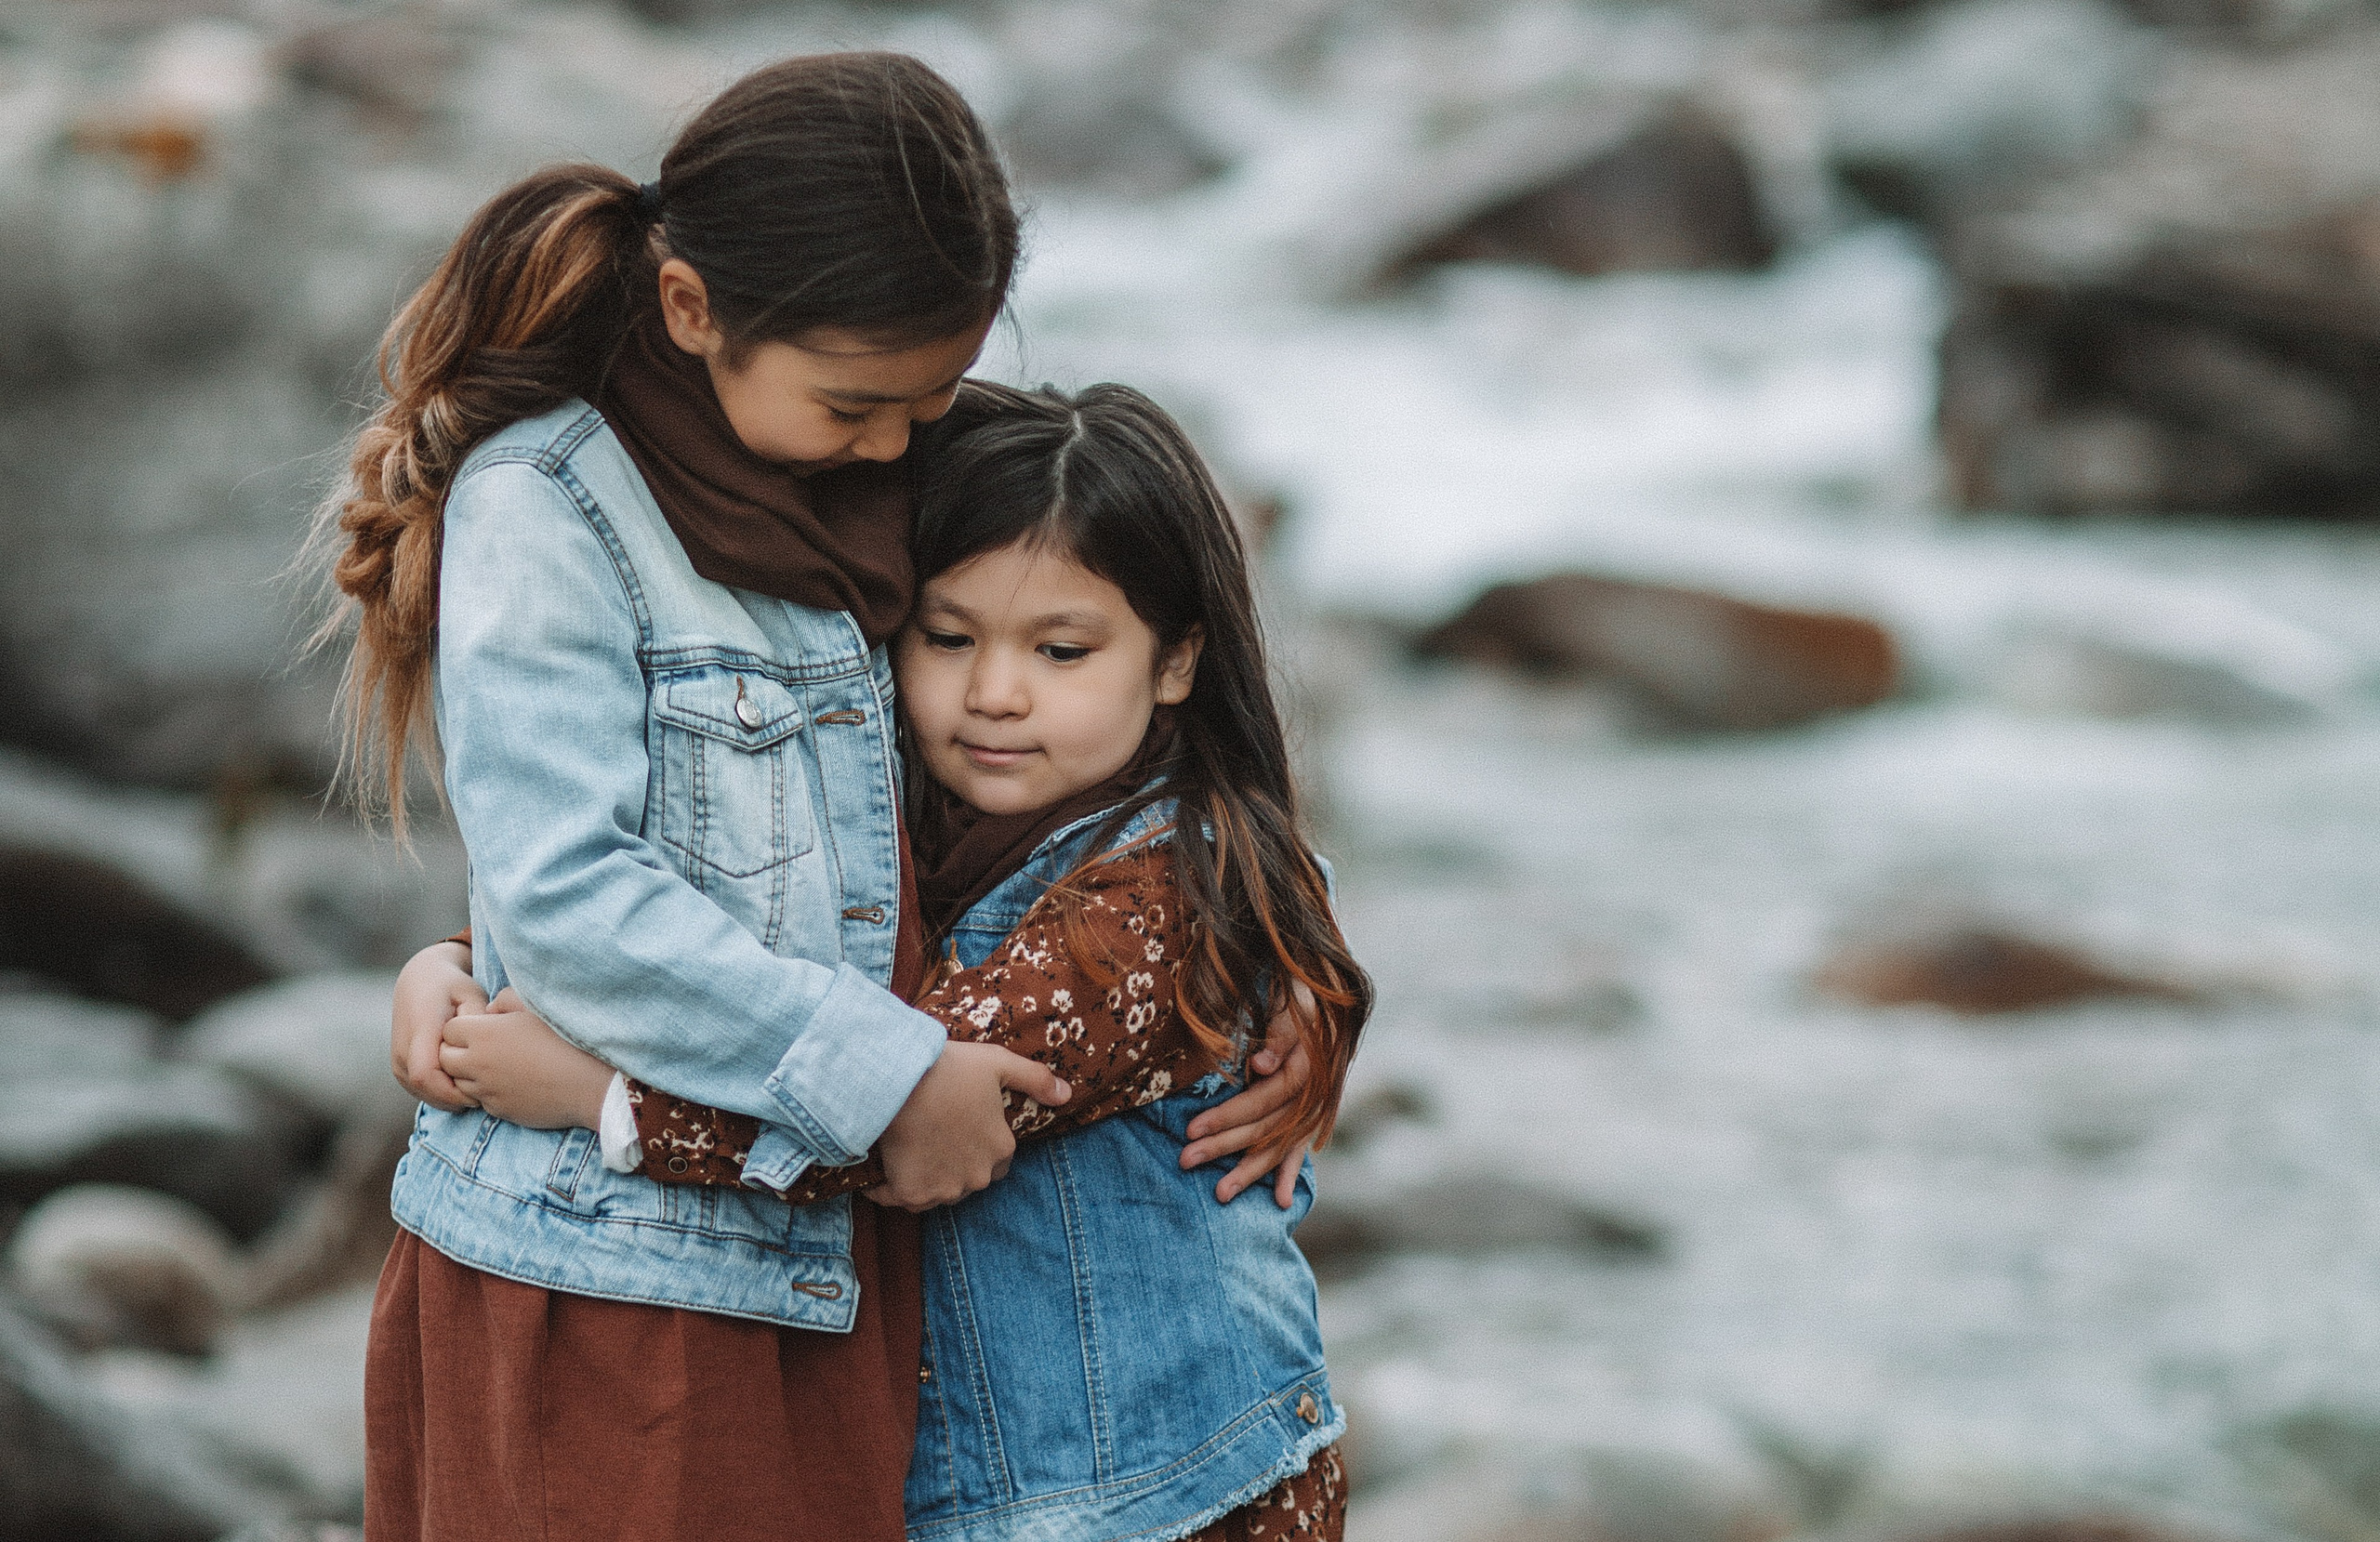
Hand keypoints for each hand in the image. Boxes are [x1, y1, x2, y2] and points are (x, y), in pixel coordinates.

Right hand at [391, 940, 484, 1110]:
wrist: (420, 981)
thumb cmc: (452, 987)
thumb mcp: (471, 994)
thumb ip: (479, 1019)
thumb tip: (485, 1046)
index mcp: (419, 1029)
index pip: (426, 1075)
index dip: (453, 1091)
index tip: (480, 1089)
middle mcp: (402, 1048)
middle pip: (426, 1090)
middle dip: (457, 1099)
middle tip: (485, 1092)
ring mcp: (397, 1060)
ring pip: (423, 1094)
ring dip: (450, 1098)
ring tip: (474, 1085)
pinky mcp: (399, 1069)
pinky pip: (420, 1091)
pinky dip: (441, 1094)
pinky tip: (461, 1082)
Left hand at [437, 988, 615, 1130]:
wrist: (591, 1084)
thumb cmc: (566, 1039)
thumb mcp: (535, 1007)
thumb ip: (504, 1000)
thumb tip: (489, 1010)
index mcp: (483, 1033)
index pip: (448, 1030)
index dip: (463, 1026)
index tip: (482, 1027)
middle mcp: (477, 1064)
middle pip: (445, 1059)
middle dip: (457, 1052)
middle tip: (482, 1047)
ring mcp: (487, 1090)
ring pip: (460, 1083)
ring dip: (471, 1074)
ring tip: (499, 1066)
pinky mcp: (499, 1111)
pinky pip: (482, 1100)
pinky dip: (489, 1092)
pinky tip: (514, 1083)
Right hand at [867, 1043, 1069, 1212]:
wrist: (900, 1080)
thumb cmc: (951, 1069)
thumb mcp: (1000, 1064)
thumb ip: (1035, 1080)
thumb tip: (1066, 1095)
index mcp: (1000, 1148)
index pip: (999, 1160)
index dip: (980, 1145)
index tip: (960, 1129)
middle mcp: (977, 1176)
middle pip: (968, 1179)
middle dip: (954, 1165)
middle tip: (932, 1138)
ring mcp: (943, 1188)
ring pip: (936, 1192)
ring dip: (925, 1179)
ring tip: (909, 1153)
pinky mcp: (911, 1193)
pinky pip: (899, 1199)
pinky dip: (888, 1190)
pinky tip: (880, 1175)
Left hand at [1180, 983, 1314, 1207]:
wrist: (1332, 1004)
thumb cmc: (1302, 1003)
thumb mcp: (1292, 1008)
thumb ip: (1279, 1037)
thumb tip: (1261, 1065)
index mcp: (1305, 1071)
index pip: (1261, 1101)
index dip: (1227, 1116)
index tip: (1191, 1129)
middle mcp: (1312, 1098)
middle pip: (1265, 1129)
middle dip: (1224, 1147)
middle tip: (1185, 1160)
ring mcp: (1314, 1112)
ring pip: (1279, 1147)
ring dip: (1250, 1173)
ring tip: (1220, 1195)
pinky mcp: (1313, 1119)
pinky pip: (1300, 1151)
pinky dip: (1289, 1175)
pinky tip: (1281, 1203)